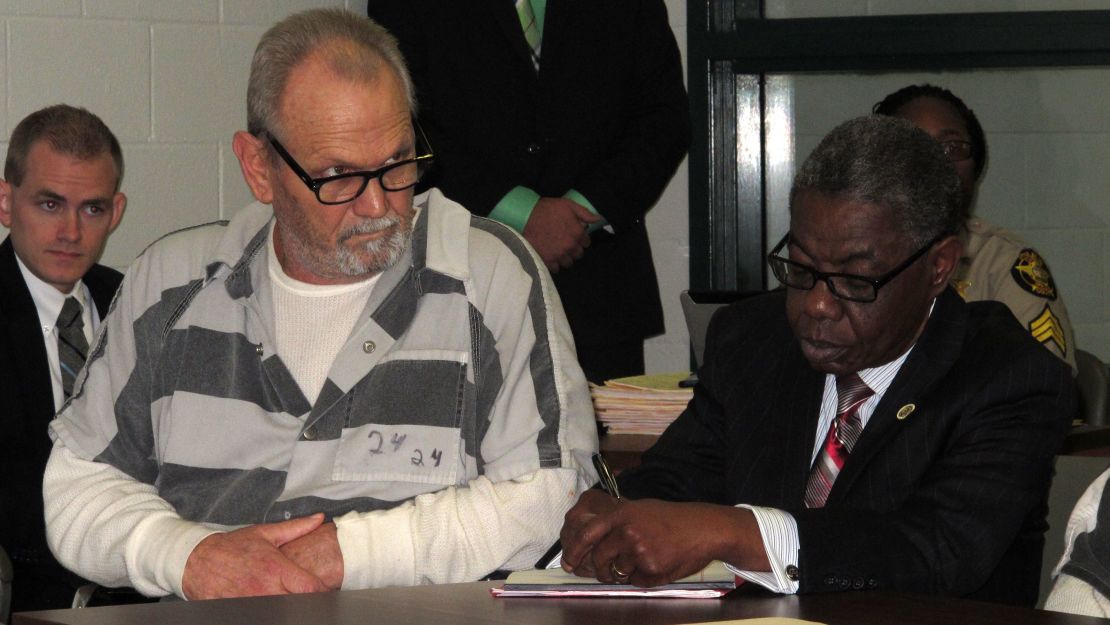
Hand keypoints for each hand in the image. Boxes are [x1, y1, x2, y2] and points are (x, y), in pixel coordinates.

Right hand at [182, 513, 331, 598]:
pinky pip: (257, 615)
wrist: (196, 560)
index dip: (322, 591)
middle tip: (305, 594)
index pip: (310, 588)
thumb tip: (319, 518)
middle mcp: (265, 588)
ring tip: (285, 596)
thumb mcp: (265, 533)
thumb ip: (296, 528)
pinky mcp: (238, 612)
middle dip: (305, 601)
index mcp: (275, 568)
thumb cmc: (232, 546)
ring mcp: (251, 603)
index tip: (325, 590)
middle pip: (298, 605)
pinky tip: (268, 603)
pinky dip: (266, 611)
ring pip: (280, 613)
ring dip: (286, 606)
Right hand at [523, 197, 600, 272]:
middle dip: (573, 249)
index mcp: (577, 233)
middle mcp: (570, 246)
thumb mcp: (568, 205)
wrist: (525, 217)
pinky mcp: (548, 260)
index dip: (580, 239)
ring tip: (557, 250)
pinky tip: (550, 255)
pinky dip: (554, 263)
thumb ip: (585, 213)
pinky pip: (556, 269)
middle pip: (578, 255)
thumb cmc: (547, 209)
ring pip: (568, 263)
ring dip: (564, 257)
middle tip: (564, 242)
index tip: (573, 235)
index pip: (586, 243)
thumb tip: (598, 219)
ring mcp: (559, 255)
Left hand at [562, 497, 768, 587]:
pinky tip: (660, 564)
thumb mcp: (640, 510)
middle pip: (599, 559)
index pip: (587, 534)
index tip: (568, 562)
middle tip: (607, 573)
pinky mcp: (653, 568)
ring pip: (618, 572)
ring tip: (646, 559)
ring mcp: (640, 551)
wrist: (703, 528)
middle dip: (600, 570)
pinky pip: (638, 582)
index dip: (574, 550)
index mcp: (622, 515)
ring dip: (627, 572)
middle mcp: (627, 532)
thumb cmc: (671, 519)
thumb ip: (616, 522)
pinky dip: (645, 579)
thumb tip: (591, 541)